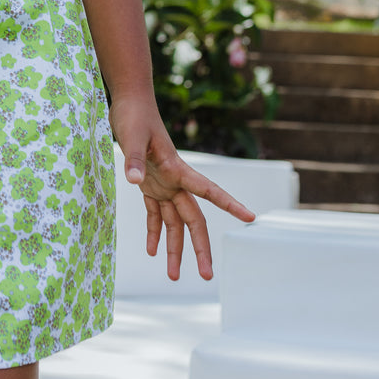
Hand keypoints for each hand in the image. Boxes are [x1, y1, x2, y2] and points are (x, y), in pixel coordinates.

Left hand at [109, 94, 255, 281]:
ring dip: (174, 249)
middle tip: (206, 276)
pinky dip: (153, 232)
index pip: (208, 190)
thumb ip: (134, 159)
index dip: (230, 204)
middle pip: (194, 219)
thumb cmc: (134, 115)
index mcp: (178, 169)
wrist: (128, 101)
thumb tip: (134, 181)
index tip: (250, 218)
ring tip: (172, 277)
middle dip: (200, 248)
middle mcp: (176, 180)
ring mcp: (164, 183)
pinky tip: (150, 251)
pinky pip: (155, 214)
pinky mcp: (150, 183)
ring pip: (175, 223)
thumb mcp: (131, 136)